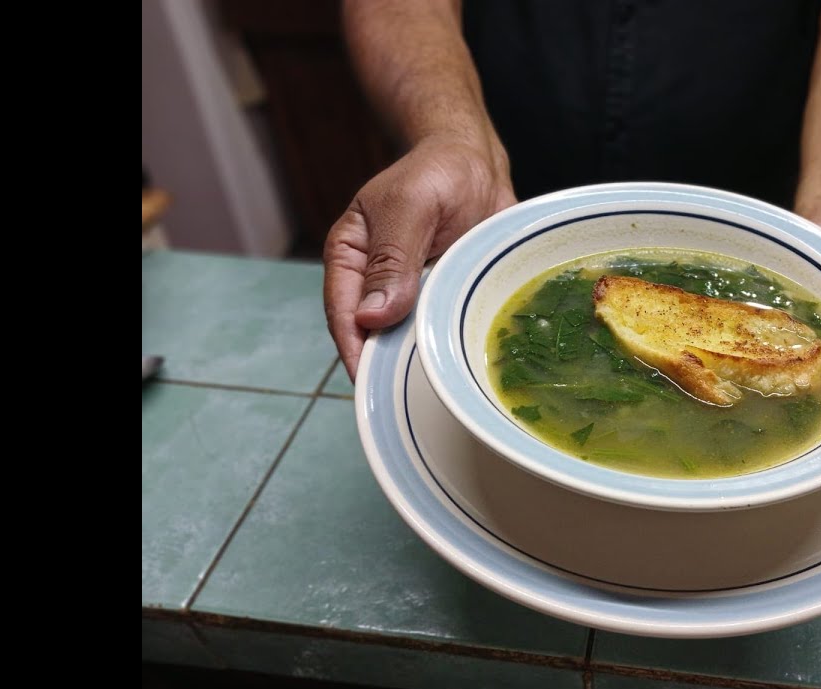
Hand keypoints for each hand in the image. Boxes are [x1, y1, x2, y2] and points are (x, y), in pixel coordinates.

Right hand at [324, 136, 515, 379]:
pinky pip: (442, 328)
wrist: (477, 162)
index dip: (354, 349)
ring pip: (408, 337)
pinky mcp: (442, 296)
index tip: (369, 381)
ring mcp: (411, 291)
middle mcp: (376, 279)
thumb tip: (372, 316)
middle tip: (409, 393)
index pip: (343, 311)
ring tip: (436, 384)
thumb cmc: (437, 172)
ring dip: (421, 357)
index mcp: (351, 255)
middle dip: (388, 363)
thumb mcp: (410, 206)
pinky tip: (462, 362)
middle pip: (374, 333)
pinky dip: (449, 344)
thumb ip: (393, 258)